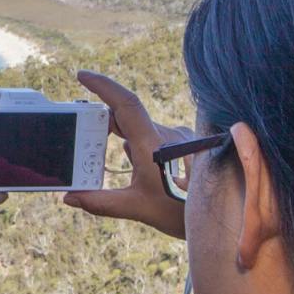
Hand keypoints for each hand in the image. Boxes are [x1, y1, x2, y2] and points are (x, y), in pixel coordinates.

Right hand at [61, 70, 187, 238]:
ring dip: (128, 142)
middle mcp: (168, 134)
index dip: (102, 86)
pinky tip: (149, 173)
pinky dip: (144, 148)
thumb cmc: (181, 213)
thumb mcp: (137, 208)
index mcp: (152, 144)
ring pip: (143, 130)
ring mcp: (180, 137)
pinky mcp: (188, 143)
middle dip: (106, 125)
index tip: (82, 76)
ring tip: (132, 173)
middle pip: (129, 117)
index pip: (125, 104)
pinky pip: (157, 137)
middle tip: (88, 140)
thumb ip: (100, 202)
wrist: (224, 217)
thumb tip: (70, 198)